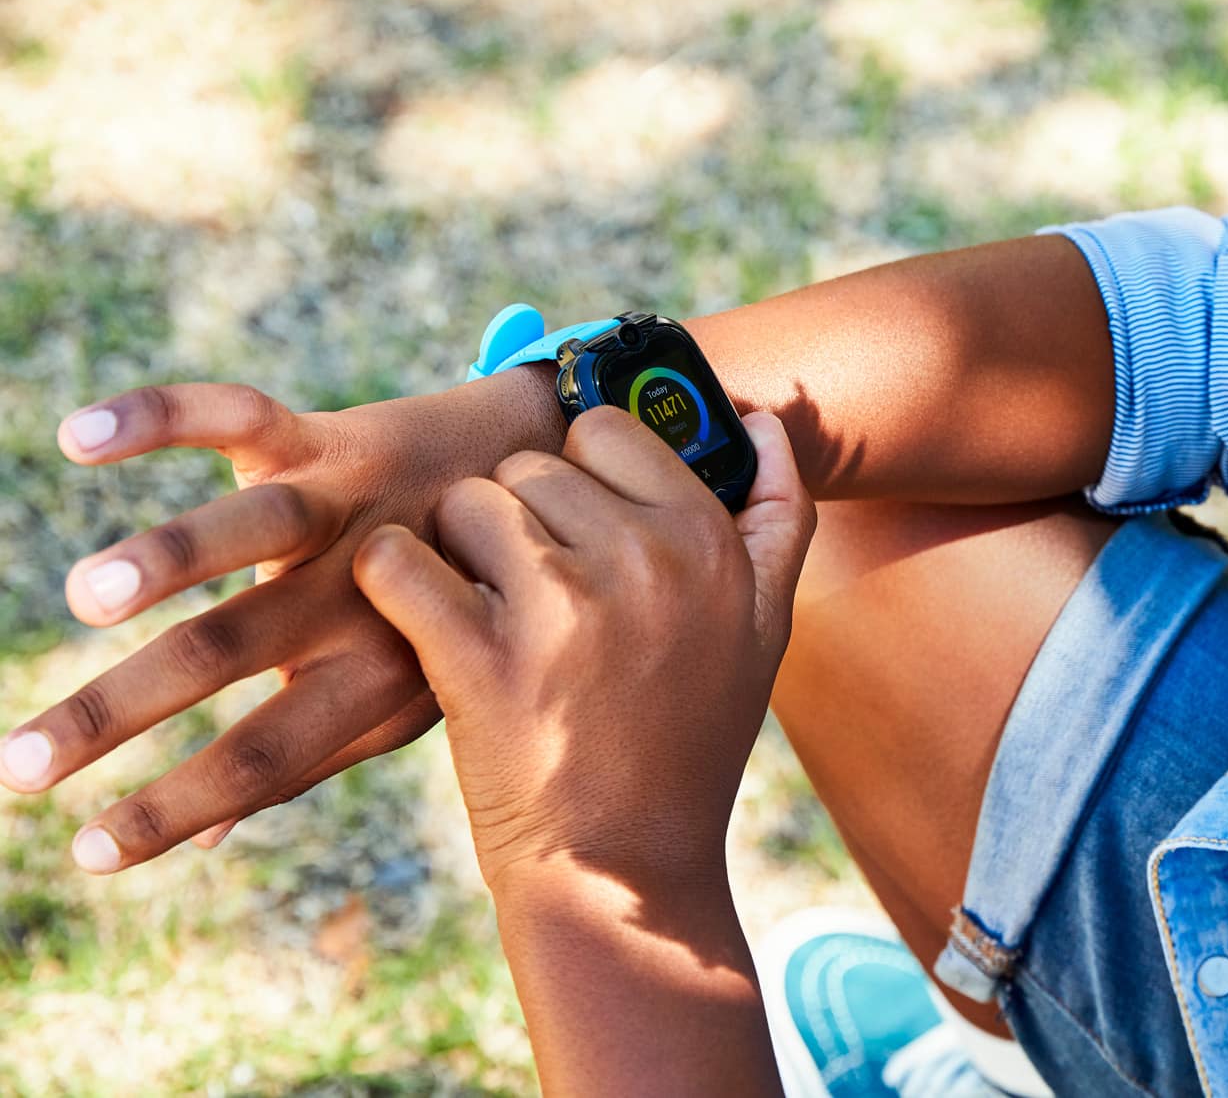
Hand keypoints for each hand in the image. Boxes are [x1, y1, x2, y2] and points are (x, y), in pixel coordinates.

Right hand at [1, 368, 569, 871]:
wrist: (536, 474)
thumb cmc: (452, 607)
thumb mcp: (407, 690)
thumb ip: (313, 747)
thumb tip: (209, 838)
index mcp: (378, 673)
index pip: (266, 756)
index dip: (180, 807)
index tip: (86, 853)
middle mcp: (363, 591)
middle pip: (234, 651)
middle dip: (121, 710)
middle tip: (20, 764)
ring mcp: (349, 506)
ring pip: (252, 529)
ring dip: (167, 558)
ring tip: (89, 596)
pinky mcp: (331, 435)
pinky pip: (239, 416)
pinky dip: (160, 417)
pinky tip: (78, 437)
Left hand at [351, 408, 814, 896]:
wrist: (627, 869)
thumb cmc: (690, 741)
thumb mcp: (763, 626)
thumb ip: (776, 512)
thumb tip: (760, 416)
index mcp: (708, 540)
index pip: (605, 431)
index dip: (577, 479)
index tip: (578, 535)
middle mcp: (643, 559)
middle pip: (528, 466)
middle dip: (517, 519)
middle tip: (536, 594)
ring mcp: (562, 608)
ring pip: (466, 505)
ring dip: (458, 551)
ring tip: (488, 615)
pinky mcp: (480, 660)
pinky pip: (399, 563)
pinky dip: (393, 582)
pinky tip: (421, 619)